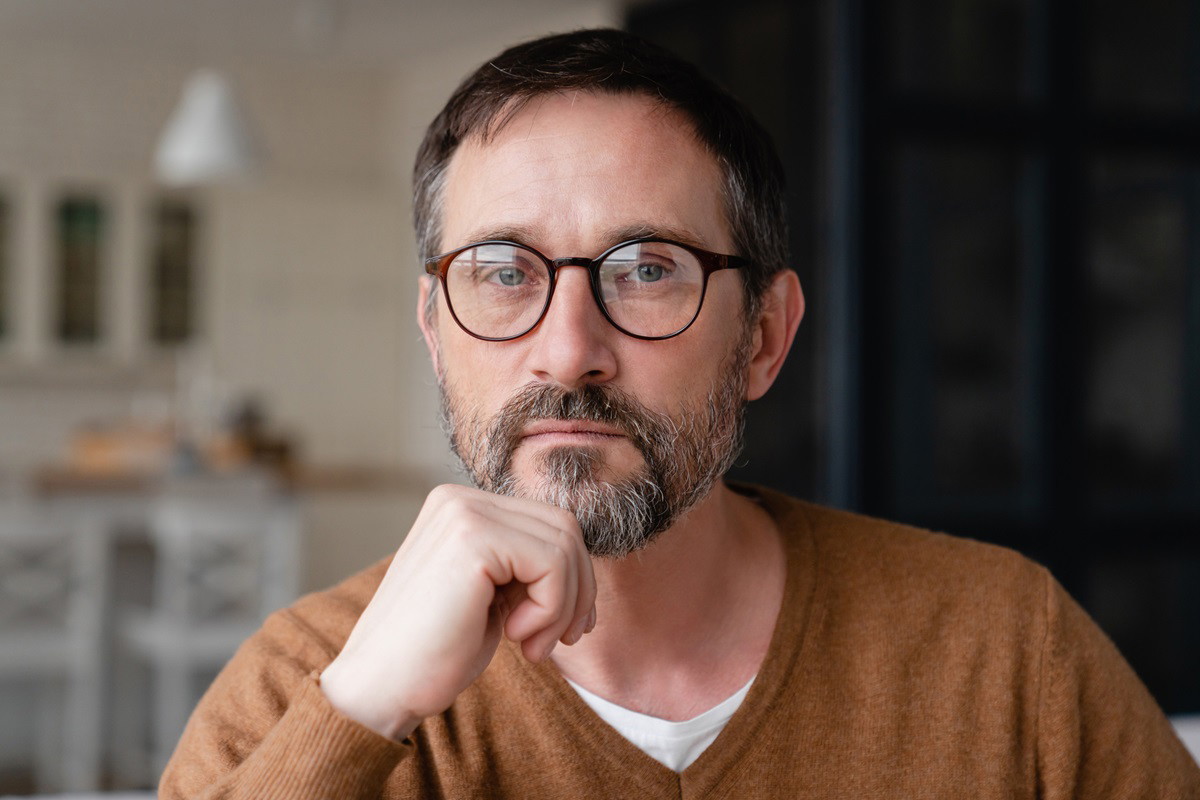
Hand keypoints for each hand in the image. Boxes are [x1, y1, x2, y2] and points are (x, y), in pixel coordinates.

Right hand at [318, 484, 596, 739]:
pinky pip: (553, 564)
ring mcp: (464, 513)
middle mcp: (459, 498)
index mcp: (460, 507)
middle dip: (578, 590)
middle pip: (563, 527)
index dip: (573, 577)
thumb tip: (582, 561)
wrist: (379, 689)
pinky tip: (516, 638)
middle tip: (562, 640)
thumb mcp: (490, 594)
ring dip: (563, 607)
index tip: (566, 628)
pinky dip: (551, 610)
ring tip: (532, 646)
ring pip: (564, 545)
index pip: (549, 523)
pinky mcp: (473, 539)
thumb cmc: (436, 651)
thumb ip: (522, 564)